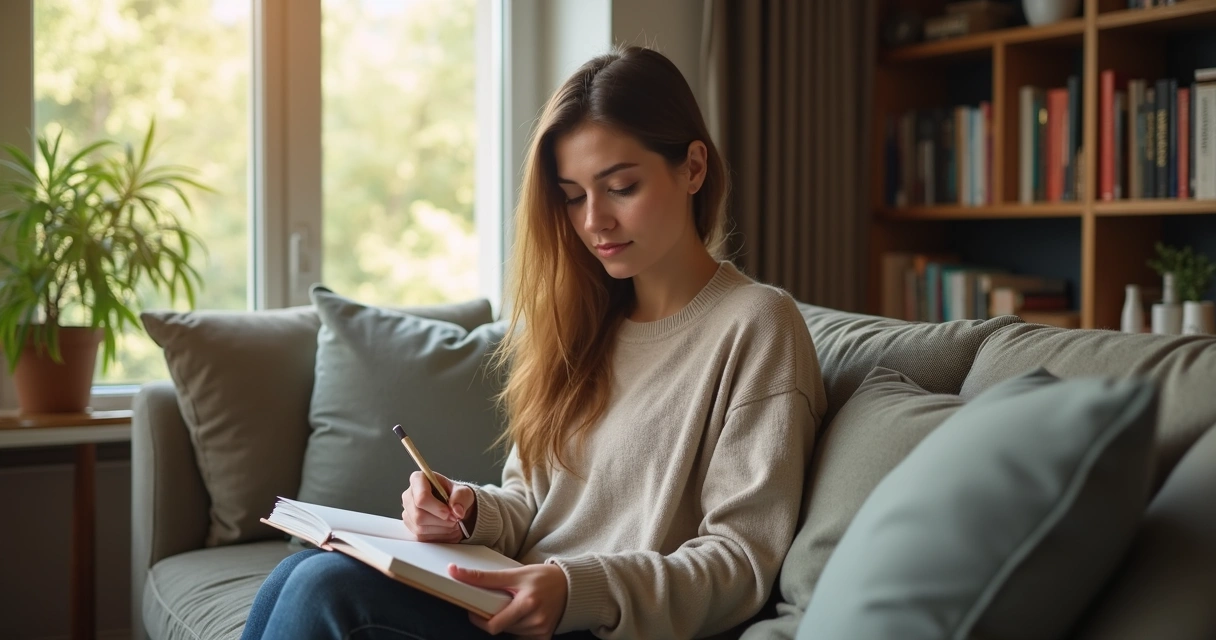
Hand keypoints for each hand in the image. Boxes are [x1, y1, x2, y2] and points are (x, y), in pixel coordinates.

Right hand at [401, 471, 475, 542]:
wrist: (454, 507)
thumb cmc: (456, 496)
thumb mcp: (464, 492)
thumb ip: (461, 498)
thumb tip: (457, 512)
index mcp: (419, 480)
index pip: (421, 497)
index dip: (436, 507)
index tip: (449, 512)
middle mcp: (409, 495)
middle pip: (419, 515)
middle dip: (440, 520)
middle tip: (455, 519)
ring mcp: (408, 512)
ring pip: (420, 528)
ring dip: (441, 529)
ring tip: (453, 524)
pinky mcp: (411, 526)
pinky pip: (421, 537)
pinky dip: (438, 536)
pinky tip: (446, 529)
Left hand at [449, 563, 568, 637]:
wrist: (571, 585)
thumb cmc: (543, 577)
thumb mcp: (515, 573)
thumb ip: (485, 577)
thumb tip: (455, 572)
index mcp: (527, 603)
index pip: (494, 624)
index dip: (479, 620)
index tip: (473, 610)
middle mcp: (535, 620)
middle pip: (501, 629)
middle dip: (494, 617)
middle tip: (496, 604)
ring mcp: (541, 631)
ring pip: (511, 633)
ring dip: (507, 623)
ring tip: (514, 607)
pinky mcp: (545, 637)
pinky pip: (523, 639)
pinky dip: (518, 630)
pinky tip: (523, 618)